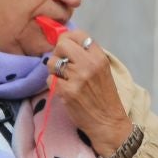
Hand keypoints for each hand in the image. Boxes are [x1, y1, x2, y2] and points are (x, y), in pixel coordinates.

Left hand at [48, 29, 133, 156]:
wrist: (108, 123)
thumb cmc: (104, 97)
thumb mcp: (102, 70)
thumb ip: (87, 56)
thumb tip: (65, 43)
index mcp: (99, 57)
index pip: (79, 35)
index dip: (68, 39)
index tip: (67, 50)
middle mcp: (89, 64)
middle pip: (62, 44)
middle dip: (58, 53)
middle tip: (62, 65)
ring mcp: (78, 78)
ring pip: (52, 62)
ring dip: (54, 70)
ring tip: (64, 79)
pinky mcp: (67, 92)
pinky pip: (50, 79)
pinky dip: (53, 84)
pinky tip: (63, 90)